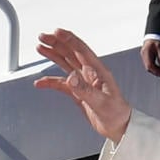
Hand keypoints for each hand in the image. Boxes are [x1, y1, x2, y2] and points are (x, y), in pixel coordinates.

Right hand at [36, 27, 131, 141]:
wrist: (118, 127)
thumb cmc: (117, 113)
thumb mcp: (101, 102)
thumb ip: (84, 89)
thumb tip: (70, 77)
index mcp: (98, 71)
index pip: (81, 50)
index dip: (69, 39)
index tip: (56, 32)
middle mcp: (89, 74)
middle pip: (70, 53)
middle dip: (56, 43)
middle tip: (43, 37)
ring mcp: (83, 83)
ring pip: (65, 64)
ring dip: (53, 55)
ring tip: (40, 48)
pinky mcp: (78, 93)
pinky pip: (61, 84)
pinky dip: (50, 82)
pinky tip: (41, 83)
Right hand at [139, 37, 159, 77]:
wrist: (153, 36)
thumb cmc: (156, 40)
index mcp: (146, 52)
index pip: (149, 65)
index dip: (156, 71)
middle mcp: (144, 55)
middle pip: (148, 68)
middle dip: (156, 72)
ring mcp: (144, 56)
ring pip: (149, 67)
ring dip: (156, 71)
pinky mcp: (146, 57)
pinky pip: (150, 65)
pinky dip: (155, 68)